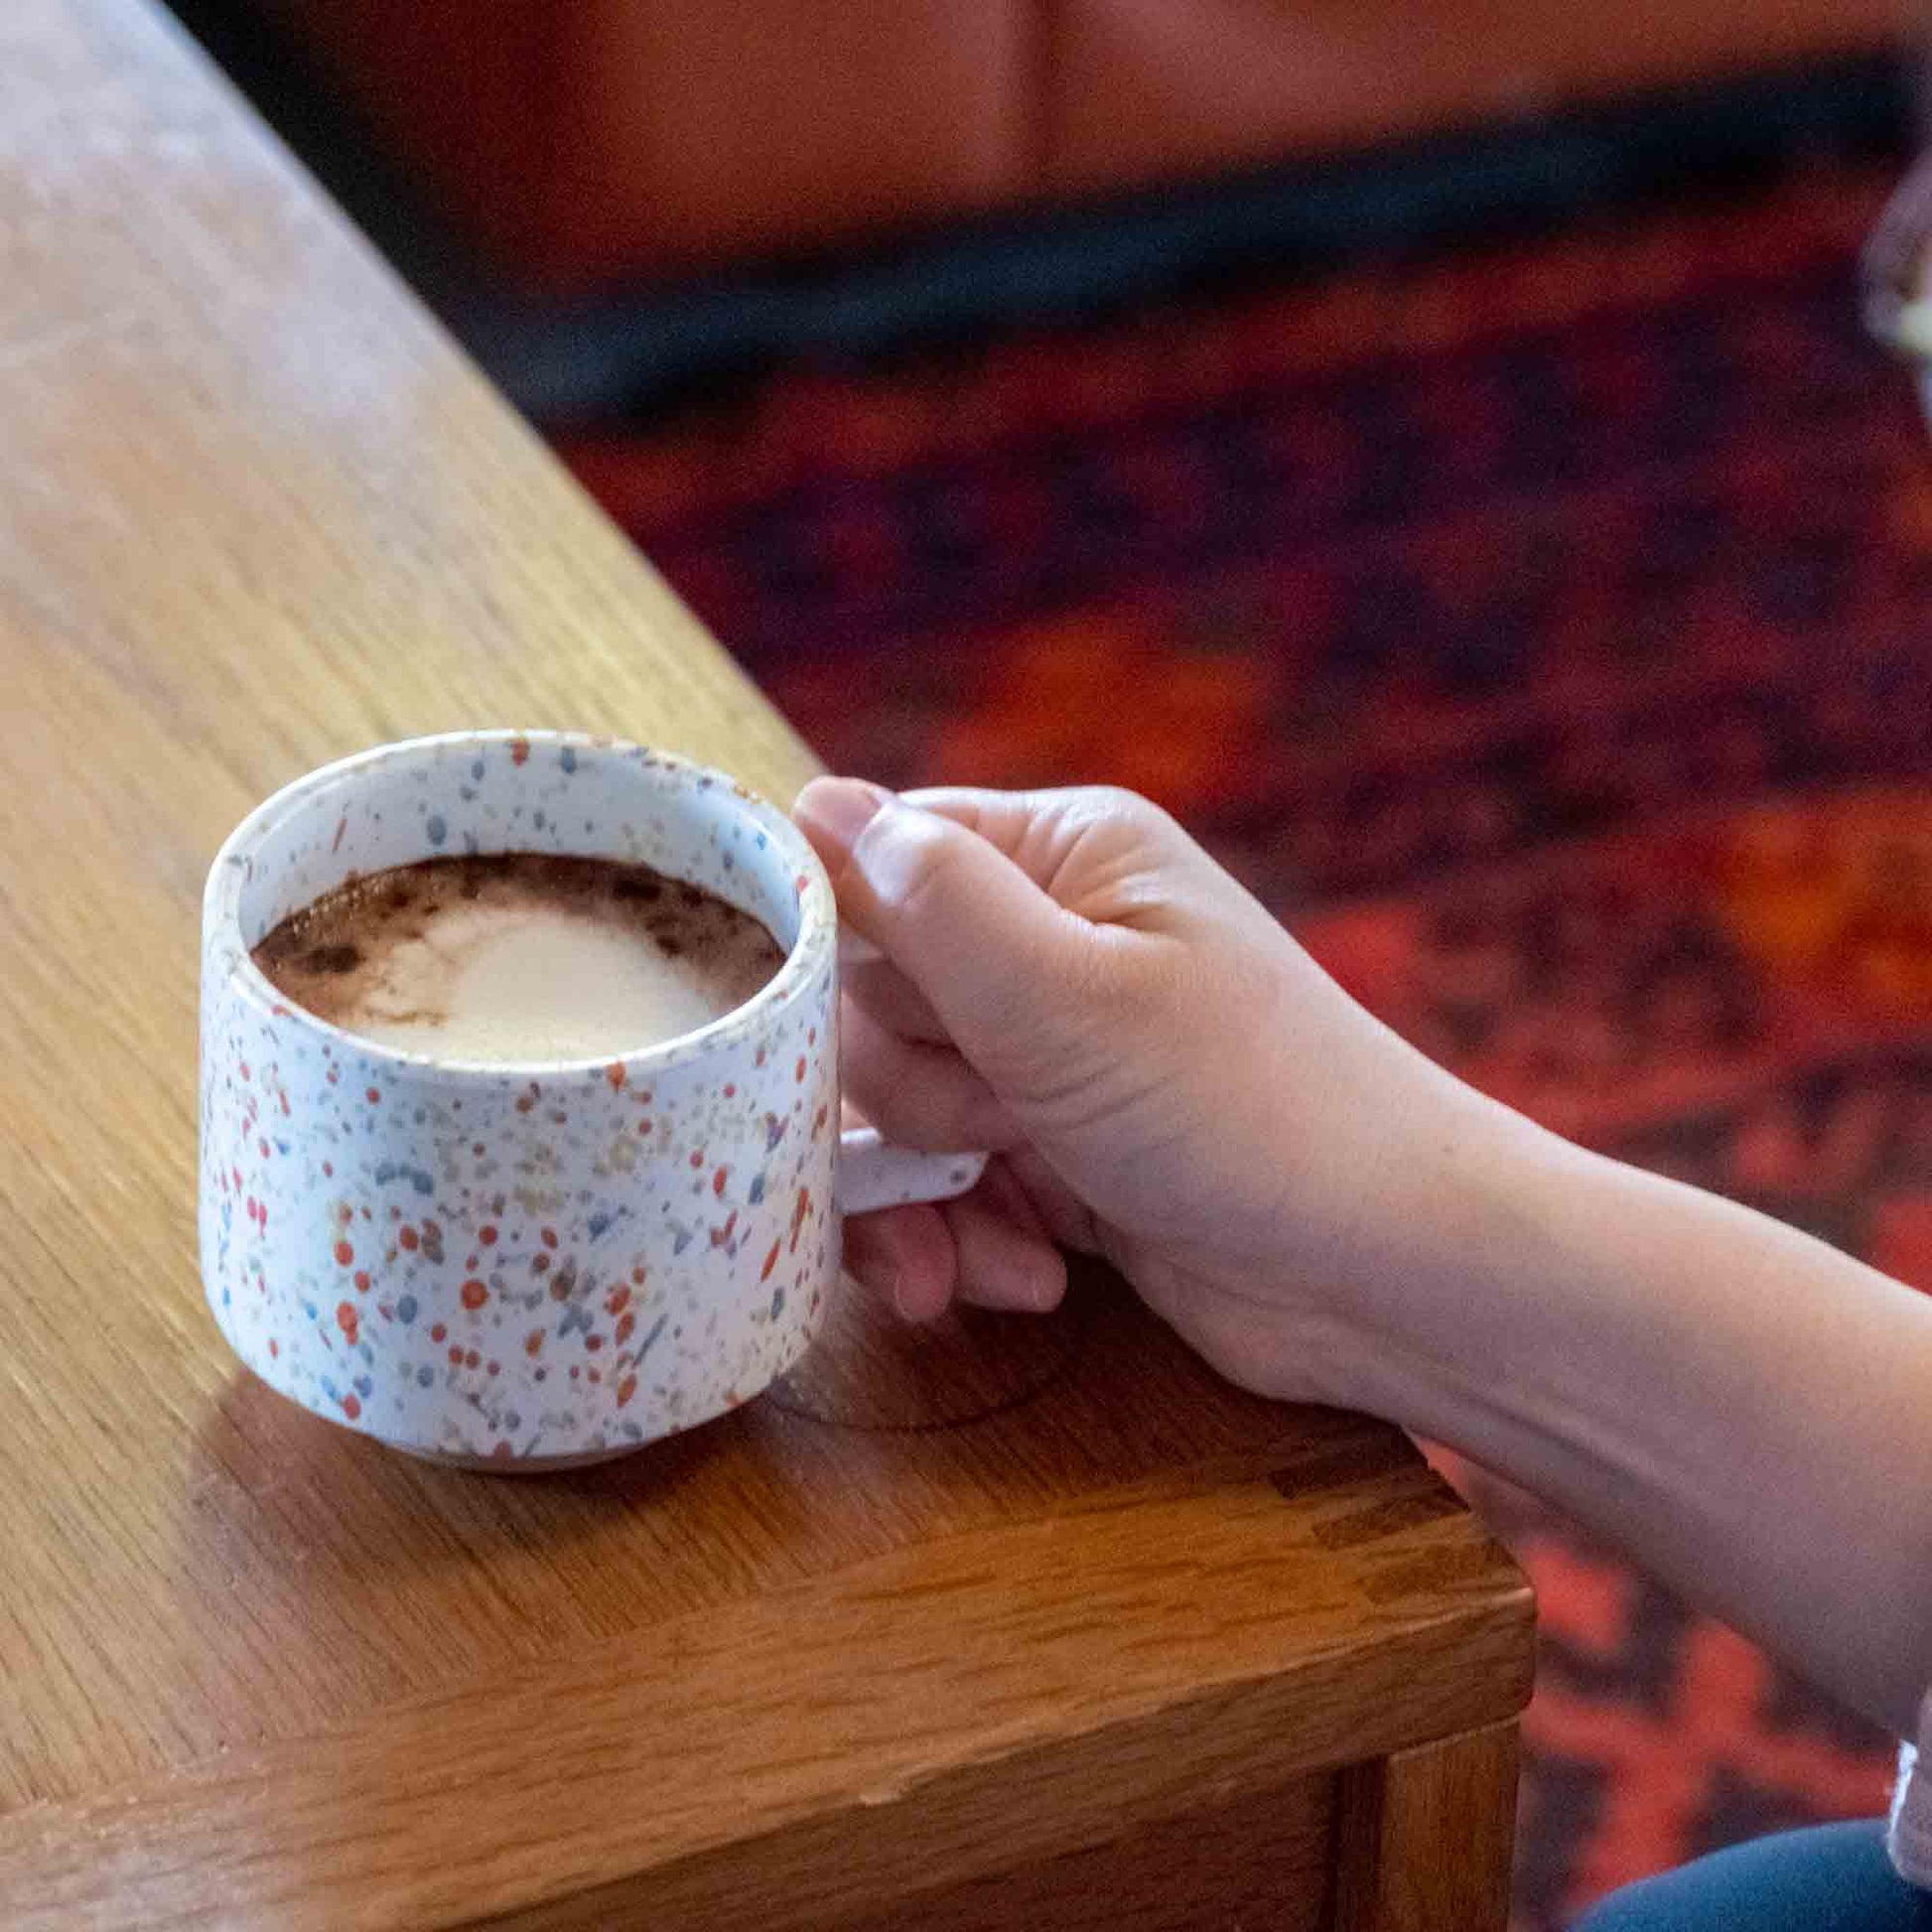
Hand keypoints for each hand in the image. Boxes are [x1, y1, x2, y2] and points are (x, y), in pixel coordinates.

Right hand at [792, 779, 1503, 1406]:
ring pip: (895, 1113)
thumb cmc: (1244, 1112)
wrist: (1386, 1279)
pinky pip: (945, 1190)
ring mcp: (1052, 1060)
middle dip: (908, 1093)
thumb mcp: (1066, 996)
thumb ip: (926, 900)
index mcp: (1063, 859)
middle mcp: (1051, 946)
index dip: (840, 948)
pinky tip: (1028, 1281)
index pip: (878, 859)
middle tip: (999, 1123)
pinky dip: (967, 1241)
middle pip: (870, 1000)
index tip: (843, 1024)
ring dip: (928, 1195)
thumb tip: (810, 802)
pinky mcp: (1056, 1161)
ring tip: (1011, 1236)